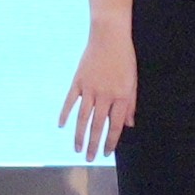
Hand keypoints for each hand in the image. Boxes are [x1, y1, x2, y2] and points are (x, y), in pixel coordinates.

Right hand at [60, 34, 134, 150]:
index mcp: (121, 96)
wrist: (109, 36)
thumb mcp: (133, 81)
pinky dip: (65, 114)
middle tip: (89, 158)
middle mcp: (105, 95)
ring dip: (79, 135)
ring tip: (77, 149)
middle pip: (97, 125)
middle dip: (93, 144)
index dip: (111, 141)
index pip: (115, 126)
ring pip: (83, 117)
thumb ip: (131, 104)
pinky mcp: (78, 80)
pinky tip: (61, 125)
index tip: (106, 152)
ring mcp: (90, 88)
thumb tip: (129, 125)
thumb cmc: (124, 58)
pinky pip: (70, 101)